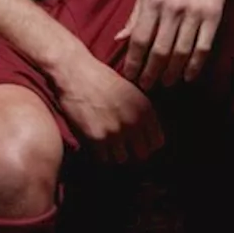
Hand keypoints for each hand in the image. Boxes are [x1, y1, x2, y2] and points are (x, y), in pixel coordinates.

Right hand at [52, 50, 163, 165]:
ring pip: (122, 159)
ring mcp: (115, 131)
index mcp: (145, 109)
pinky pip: (104, 159)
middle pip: (142, 155)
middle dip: (134, 152)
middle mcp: (134, 122)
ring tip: (109, 143)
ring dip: (116, 154)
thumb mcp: (131, 91)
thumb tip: (147, 136)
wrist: (75, 72)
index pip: (158, 142)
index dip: (148, 144)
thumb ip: (142, 113)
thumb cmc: (101, 79)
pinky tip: (97, 143)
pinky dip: (100, 154)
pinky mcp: (96, 138)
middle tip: (124, 146)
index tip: (140, 143)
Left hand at [116, 0, 232, 90]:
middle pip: (159, 51)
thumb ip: (135, 14)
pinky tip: (188, 75)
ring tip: (165, 83)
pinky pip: (203, 46)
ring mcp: (194, 12)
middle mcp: (172, 7)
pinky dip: (195, 65)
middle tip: (146, 86)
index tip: (130, 75)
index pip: (139, 39)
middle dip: (151, 72)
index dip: (133, 61)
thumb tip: (120, 38)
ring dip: (172, 72)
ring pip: (181, 52)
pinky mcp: (213, 14)